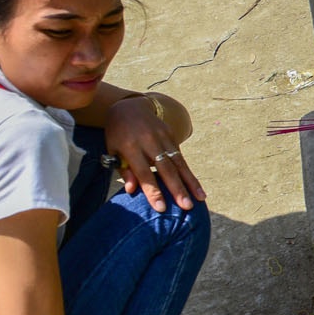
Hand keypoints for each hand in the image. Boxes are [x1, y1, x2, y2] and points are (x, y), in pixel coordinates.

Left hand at [105, 94, 205, 211]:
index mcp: (131, 147)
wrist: (130, 106)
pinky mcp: (171, 134)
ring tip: (200, 197)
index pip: (144, 172)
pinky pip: (180, 156)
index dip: (153, 191)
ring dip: (190, 181)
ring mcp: (162, 136)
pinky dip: (188, 172)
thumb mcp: (113, 150)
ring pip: (179, 162)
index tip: (162, 208)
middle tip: (186, 206)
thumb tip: (132, 190)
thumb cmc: (118, 134)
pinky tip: (196, 186)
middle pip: (166, 168)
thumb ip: (123, 169)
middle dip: (177, 189)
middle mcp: (149, 141)